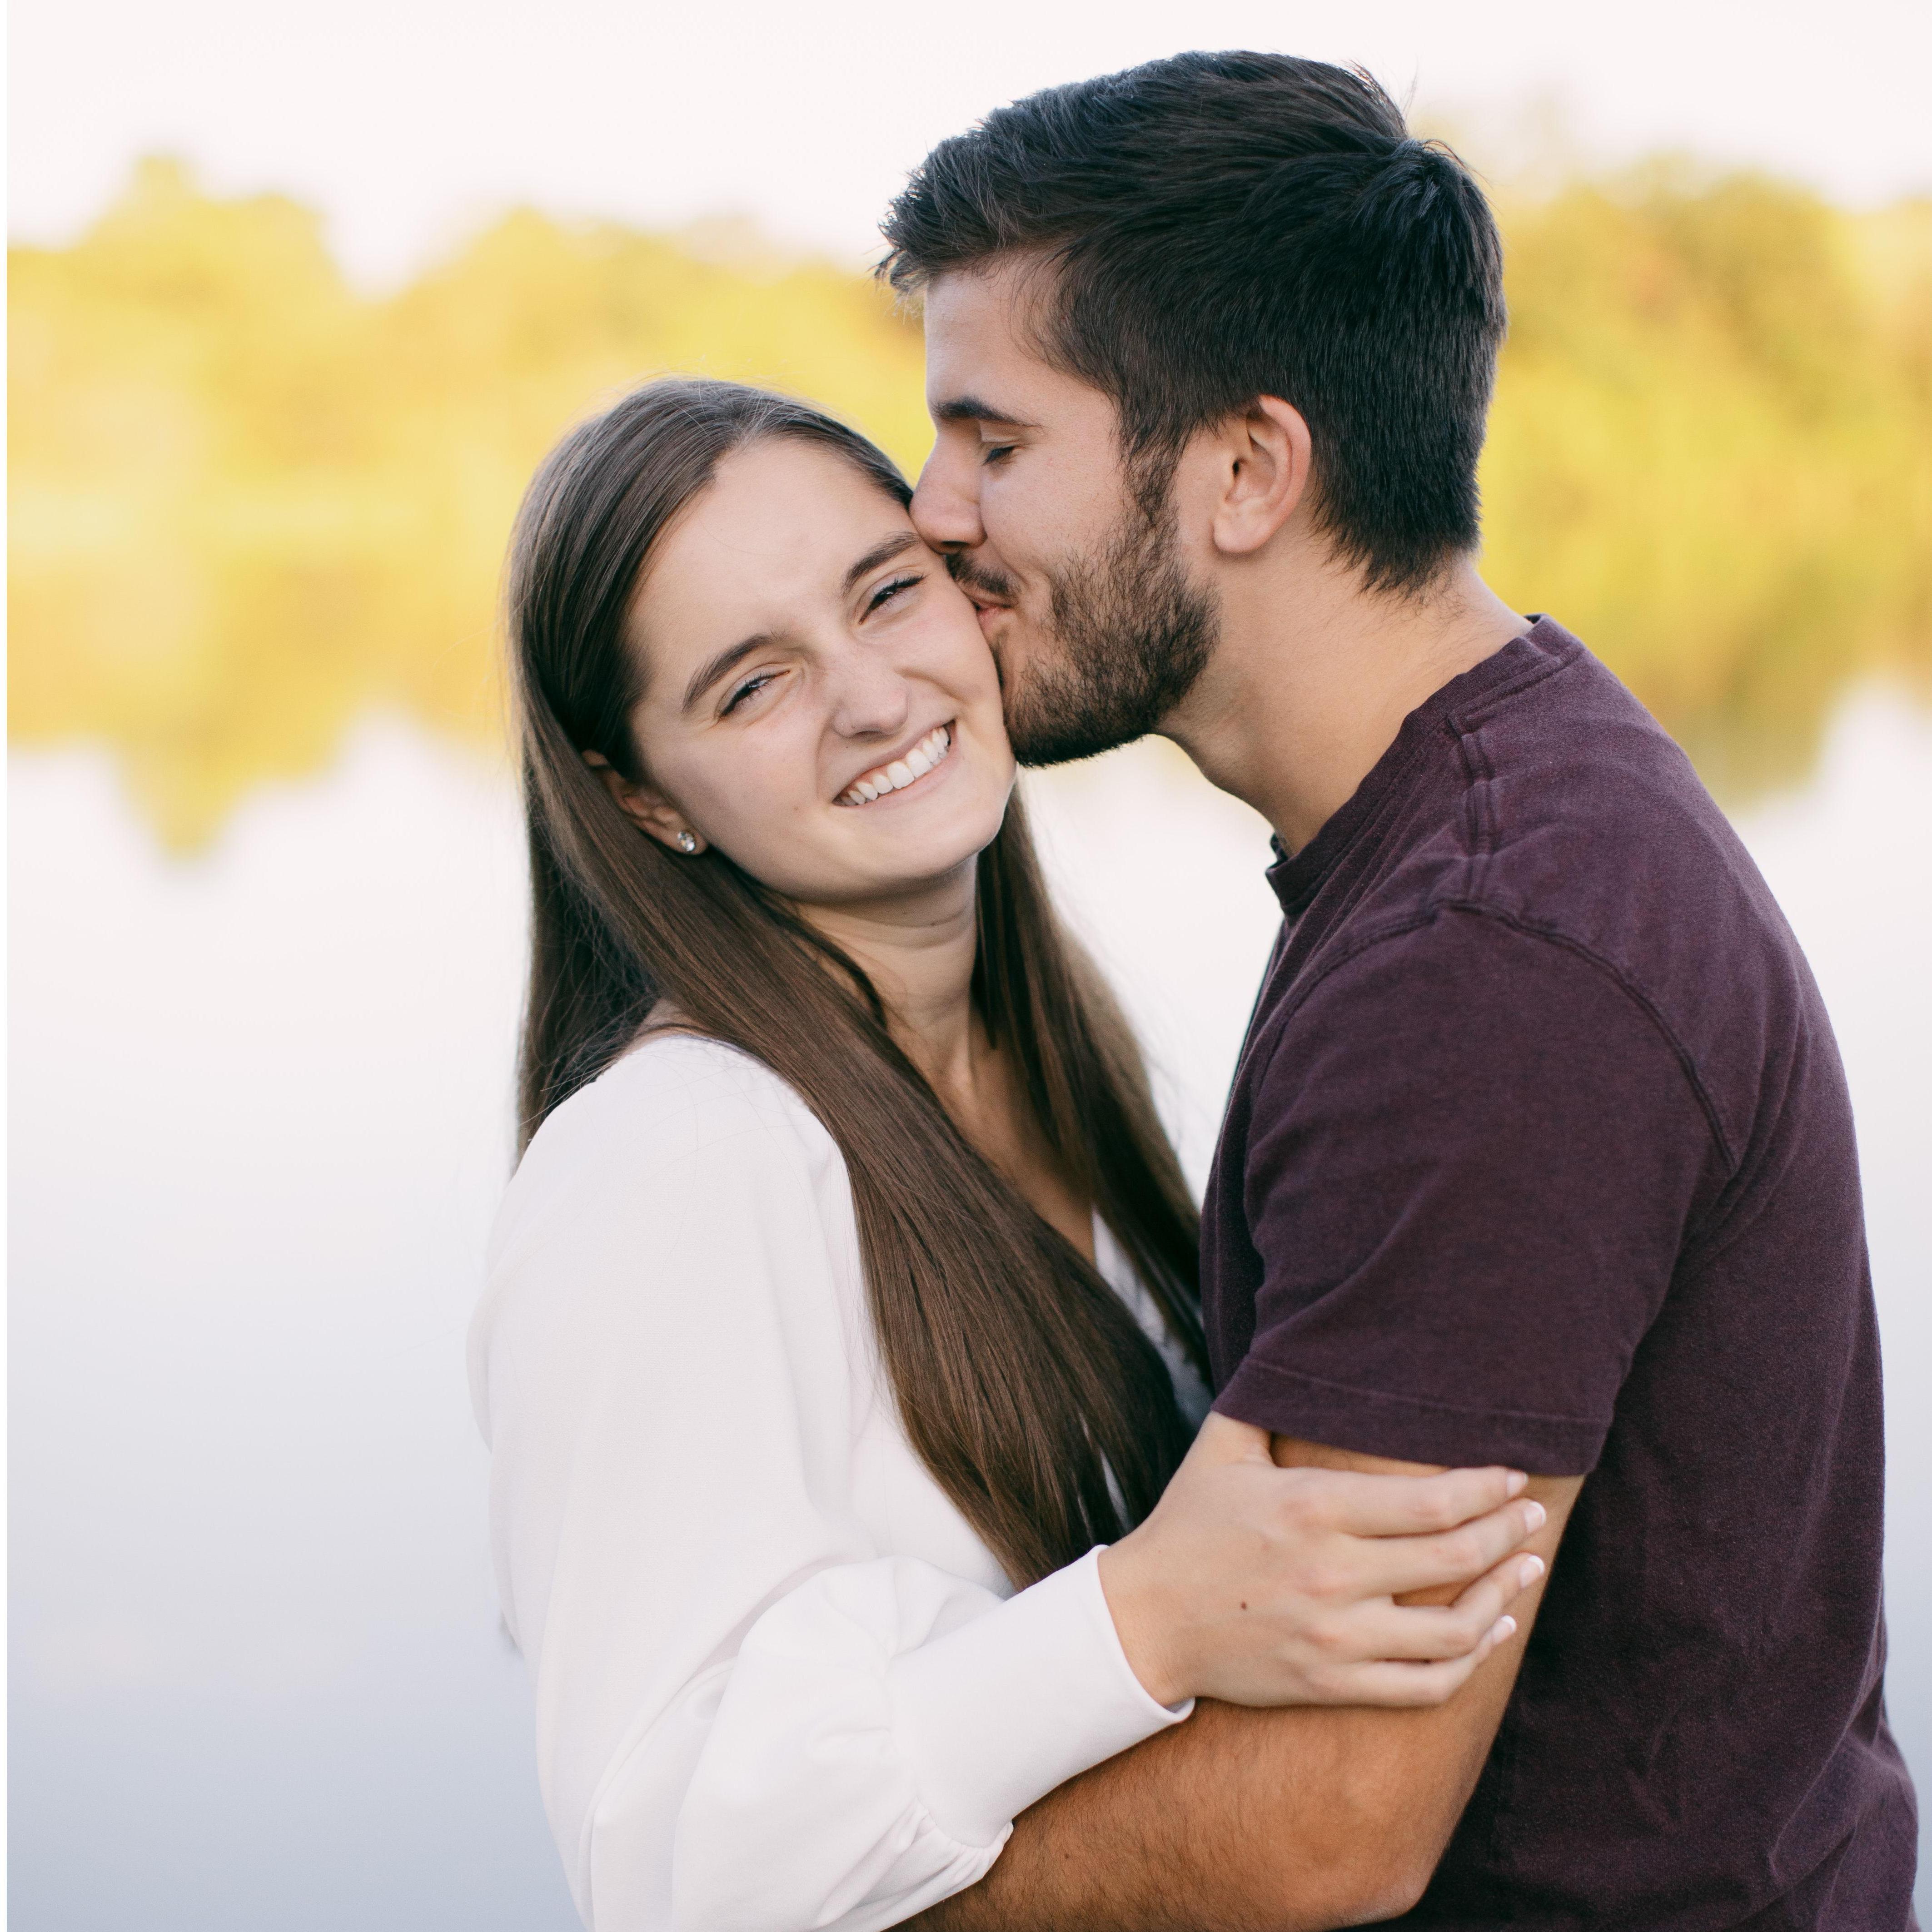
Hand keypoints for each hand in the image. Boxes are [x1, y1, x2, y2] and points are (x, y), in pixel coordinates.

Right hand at [1097, 1413, 1544, 1708]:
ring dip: (1505, 1595)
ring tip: (1529, 1568)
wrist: (1143, 1621)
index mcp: (1311, 1510)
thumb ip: (1266, 1398)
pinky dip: (1472, 1660)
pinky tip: (1492, 1632)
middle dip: (1510, 1531)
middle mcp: (1331, 1575)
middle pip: (1455, 1557)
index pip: (1430, 1500)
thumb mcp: (1220, 1448)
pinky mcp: (1330, 1685)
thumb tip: (1300, 1343)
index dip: (1486, 1487)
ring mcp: (1334, 1638)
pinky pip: (1425, 1686)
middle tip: (1535, 1514)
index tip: (1513, 1475)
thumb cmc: (1187, 1525)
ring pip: (1454, 1630)